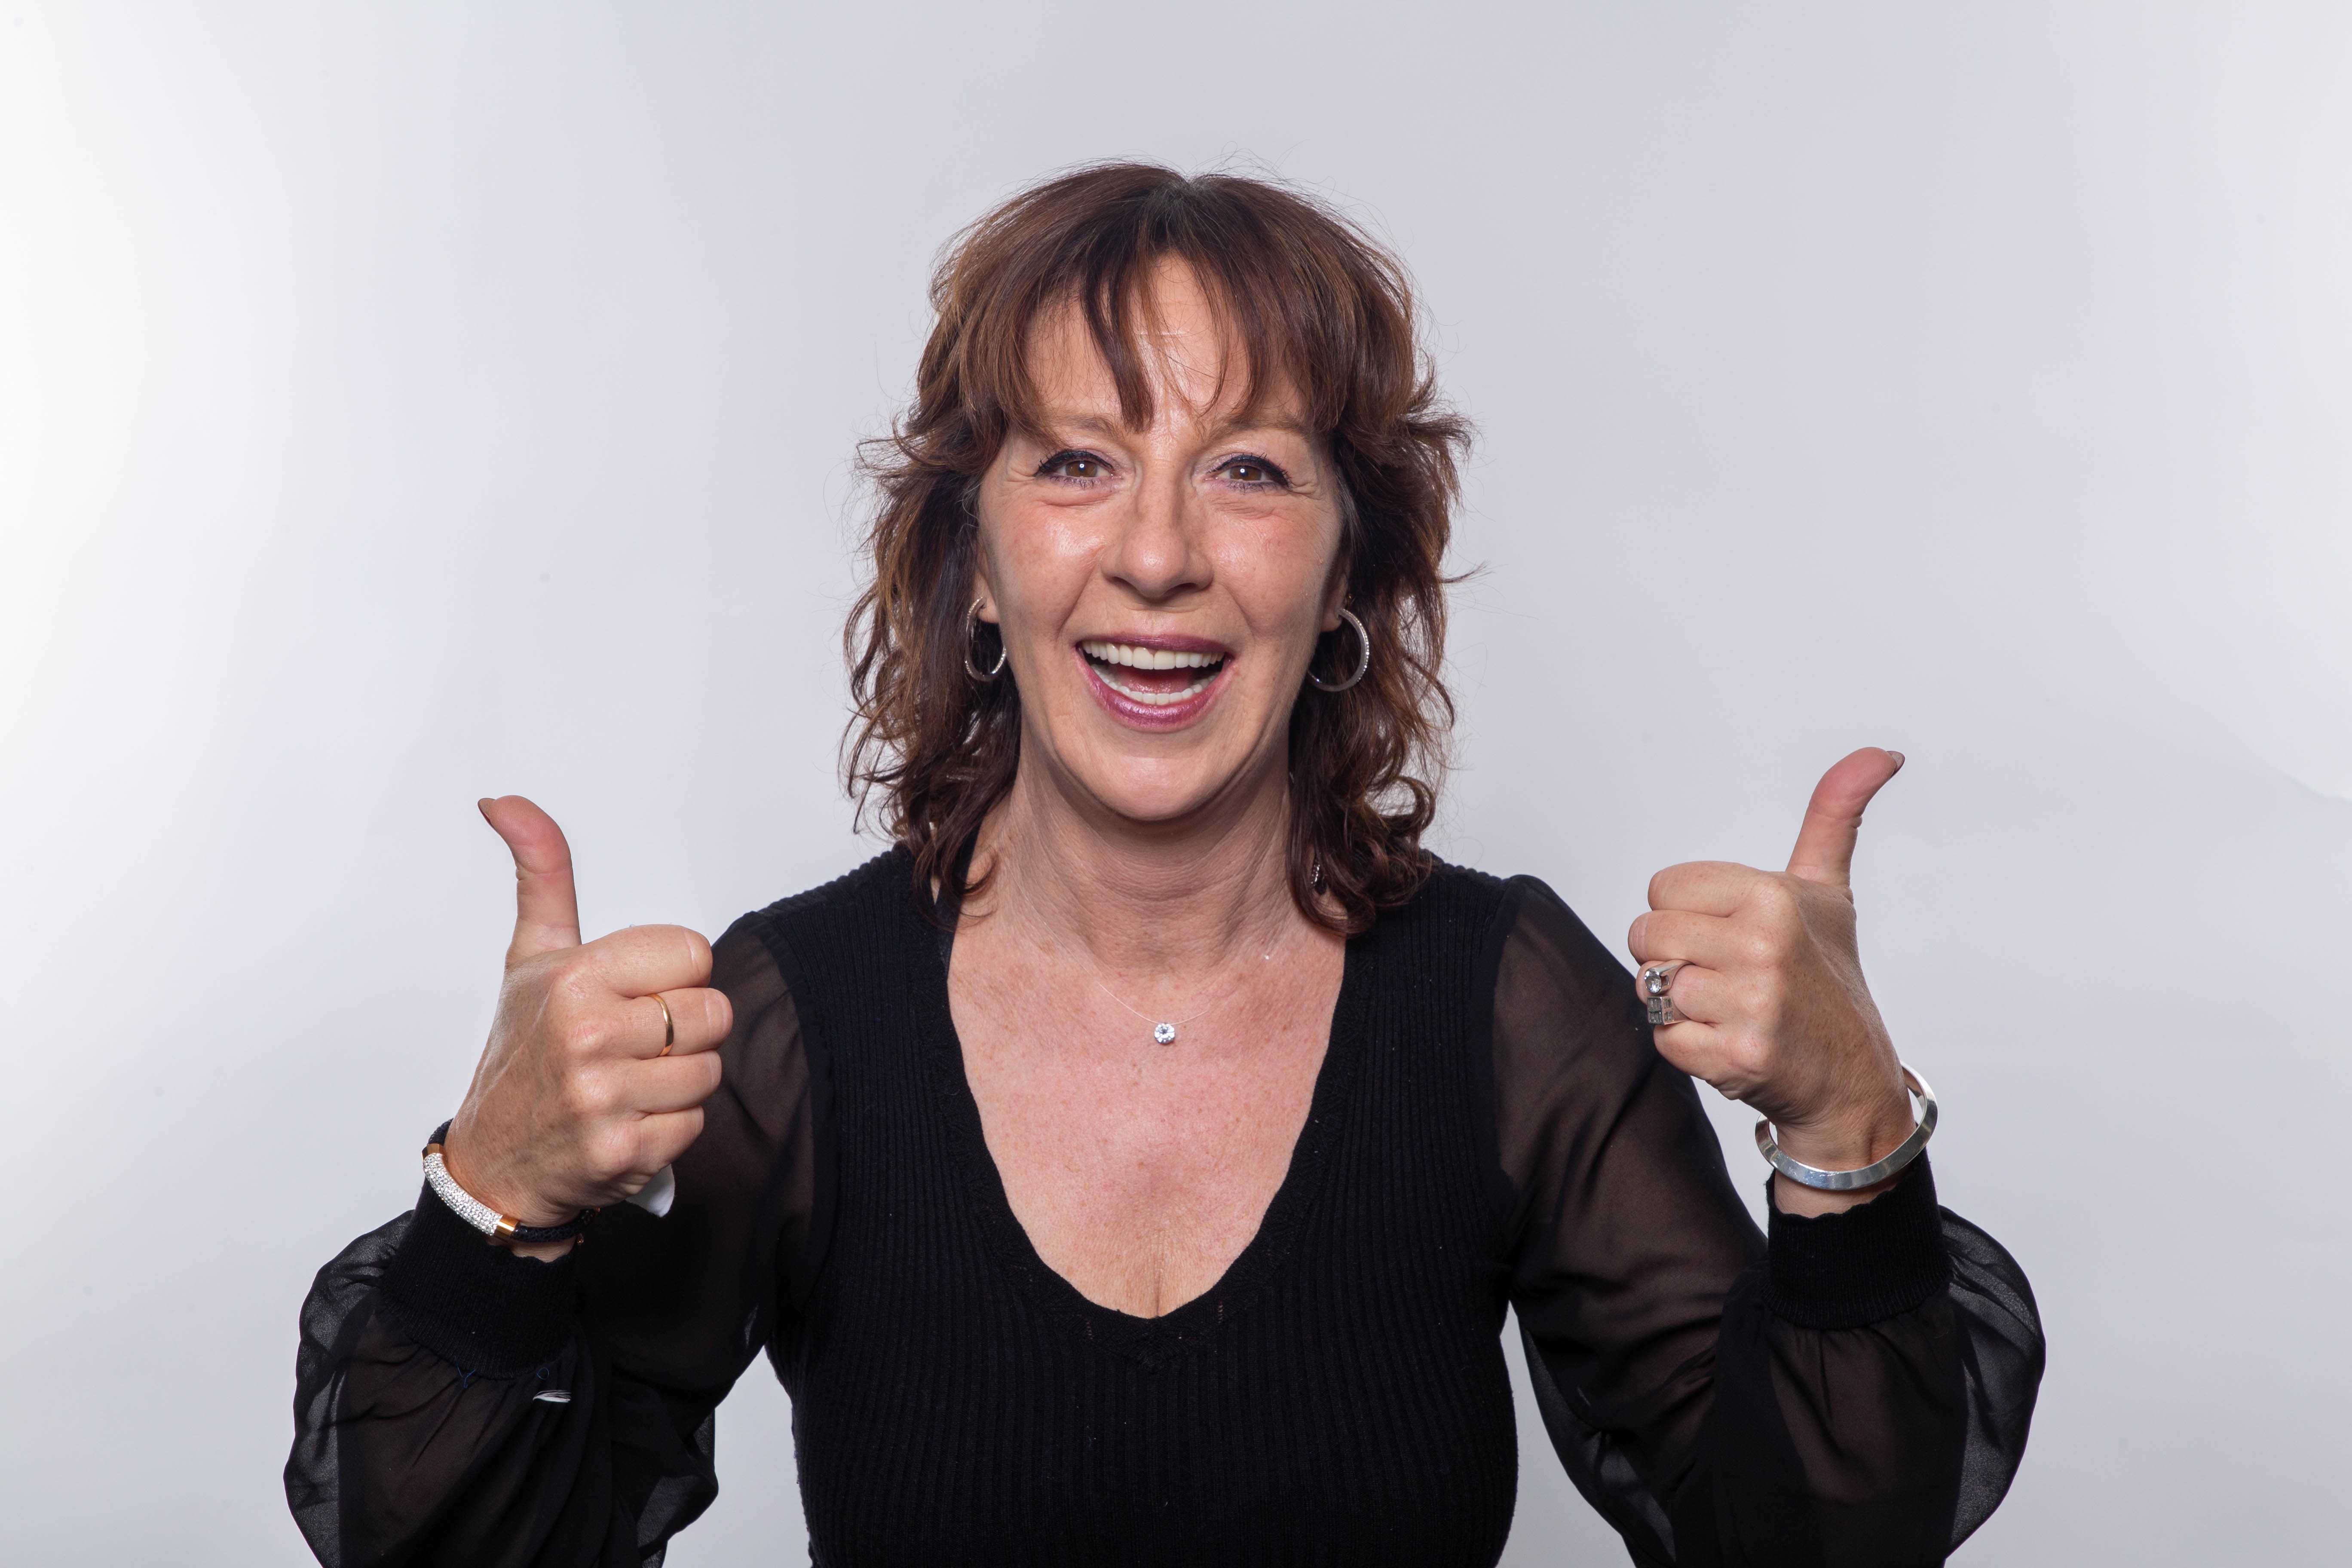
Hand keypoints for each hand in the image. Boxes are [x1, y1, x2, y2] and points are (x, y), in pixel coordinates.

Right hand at [441, 797, 730, 1245]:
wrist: (496, 1162)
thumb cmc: (522, 1054)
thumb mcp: (531, 956)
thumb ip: (542, 873)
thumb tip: (505, 800)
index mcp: (573, 978)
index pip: (695, 954)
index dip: (673, 977)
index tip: (633, 995)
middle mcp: (586, 1034)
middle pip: (712, 1013)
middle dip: (682, 1030)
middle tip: (630, 1045)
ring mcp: (604, 1097)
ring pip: (710, 1070)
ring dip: (679, 1080)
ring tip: (627, 1083)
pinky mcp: (624, 1151)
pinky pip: (697, 1122)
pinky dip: (670, 1126)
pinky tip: (627, 1120)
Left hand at [1628, 748, 1915, 1212]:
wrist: (1850, 1078)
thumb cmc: (1826, 978)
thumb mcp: (1828, 889)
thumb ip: (1835, 814)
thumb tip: (1883, 752)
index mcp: (1772, 897)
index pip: (1662, 888)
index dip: (1686, 913)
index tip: (1731, 934)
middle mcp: (1763, 948)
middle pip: (1644, 935)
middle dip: (1673, 957)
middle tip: (1725, 975)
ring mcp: (1752, 1005)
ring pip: (1650, 986)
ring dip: (1678, 1003)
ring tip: (1729, 1008)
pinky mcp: (1738, 1057)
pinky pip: (1661, 1037)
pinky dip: (1686, 1046)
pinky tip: (1730, 1041)